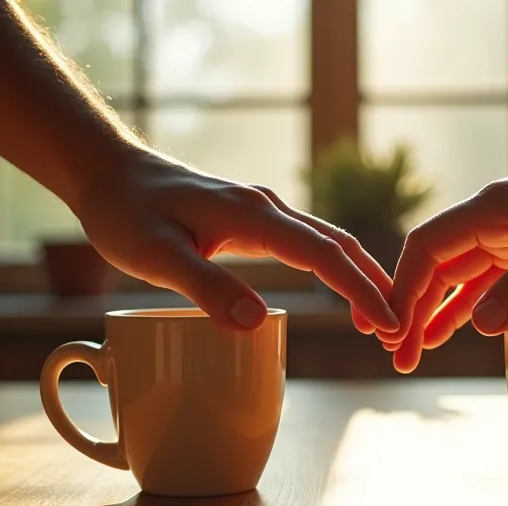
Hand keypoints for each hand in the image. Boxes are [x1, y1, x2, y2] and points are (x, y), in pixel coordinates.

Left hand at [73, 152, 399, 332]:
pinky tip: (341, 288)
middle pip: (340, 245)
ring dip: (360, 277)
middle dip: (375, 286)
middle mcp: (267, 208)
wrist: (107, 172)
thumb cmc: (124, 214)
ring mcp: (263, 210)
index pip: (323, 255)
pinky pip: (309, 243)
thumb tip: (257, 323)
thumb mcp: (155, 257)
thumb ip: (206, 287)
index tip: (388, 324)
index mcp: (252, 216)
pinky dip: (336, 267)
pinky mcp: (253, 219)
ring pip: (329, 241)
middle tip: (400, 330)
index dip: (359, 291)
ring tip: (380, 317)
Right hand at [379, 131, 507, 372]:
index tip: (392, 330)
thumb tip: (478, 327)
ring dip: (437, 312)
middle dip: (412, 310)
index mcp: (491, 210)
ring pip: (461, 277)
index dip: (402, 289)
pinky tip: (463, 330)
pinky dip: (473, 306)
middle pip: (435, 267)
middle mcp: (494, 220)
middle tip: (399, 357)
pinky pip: (492, 280)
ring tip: (416, 352)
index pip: (426, 249)